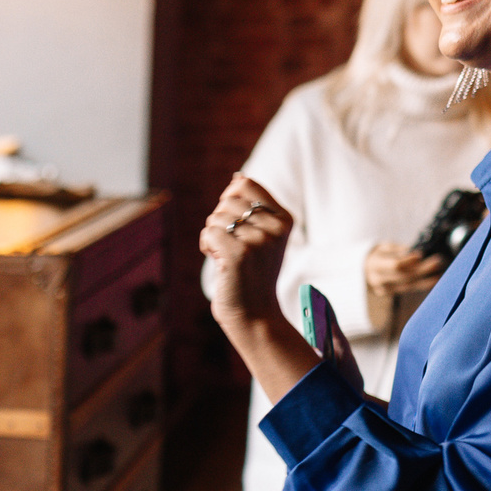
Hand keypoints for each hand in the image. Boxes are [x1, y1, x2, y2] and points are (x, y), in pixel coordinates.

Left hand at [198, 173, 295, 335]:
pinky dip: (206, 247)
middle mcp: (275, 227)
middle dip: (221, 222)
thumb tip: (237, 177)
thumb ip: (252, 208)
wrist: (254, 314)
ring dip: (213, 237)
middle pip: (227, 200)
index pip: (245, 184)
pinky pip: (208, 233)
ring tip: (229, 258)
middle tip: (233, 247)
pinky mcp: (239, 254)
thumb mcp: (261, 236)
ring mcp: (259, 240)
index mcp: (284, 219)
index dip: (229, 200)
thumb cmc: (252, 273)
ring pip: (215, 218)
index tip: (236, 224)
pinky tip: (220, 263)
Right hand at [364, 242, 445, 300]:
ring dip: (426, 279)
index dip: (409, 261)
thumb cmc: (379, 254)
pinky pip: (409, 289)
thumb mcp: (384, 246)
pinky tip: (435, 280)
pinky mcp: (391, 293)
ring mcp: (384, 289)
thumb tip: (414, 252)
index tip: (421, 254)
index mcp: (375, 264)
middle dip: (423, 269)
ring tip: (440, 272)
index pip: (394, 265)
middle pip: (404, 276)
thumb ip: (398, 249)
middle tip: (437, 261)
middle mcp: (378, 279)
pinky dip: (423, 284)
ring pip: (408, 285)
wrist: (365, 269)